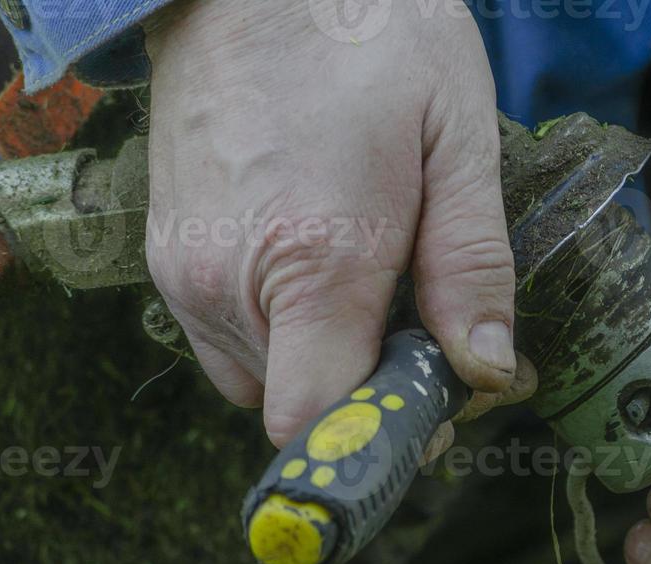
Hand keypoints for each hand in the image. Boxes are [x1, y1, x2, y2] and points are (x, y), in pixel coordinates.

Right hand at [142, 0, 532, 451]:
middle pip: (299, 407)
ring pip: (263, 378)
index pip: (318, 421)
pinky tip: (321, 260)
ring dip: (325, 358)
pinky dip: (284, 327)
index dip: (383, 436)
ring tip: (371, 276)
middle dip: (370, 388)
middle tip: (426, 323)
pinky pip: (231, 336)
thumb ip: (470, 267)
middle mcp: (226, 281)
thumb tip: (486, 372)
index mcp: (312, 260)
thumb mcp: (457, 140)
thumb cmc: (369, 34)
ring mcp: (183, 270)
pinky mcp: (165, 255)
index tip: (436, 407)